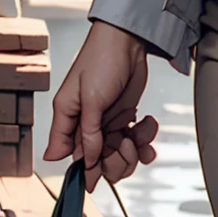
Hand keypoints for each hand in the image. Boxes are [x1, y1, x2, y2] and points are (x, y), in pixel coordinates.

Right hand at [43, 21, 159, 192]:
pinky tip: (147, 125)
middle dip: (117, 160)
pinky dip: (144, 139)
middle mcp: (86, 125)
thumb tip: (80, 162)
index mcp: (70, 120)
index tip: (100, 176)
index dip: (87, 171)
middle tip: (126, 144)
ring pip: (119, 155)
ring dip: (134, 150)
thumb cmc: (101, 59)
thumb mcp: (91, 98)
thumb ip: (88, 133)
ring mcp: (107, 122)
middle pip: (99, 162)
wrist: (128, 39)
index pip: (74, 158)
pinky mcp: (124, 117)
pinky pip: (134, 141)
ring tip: (140, 134)